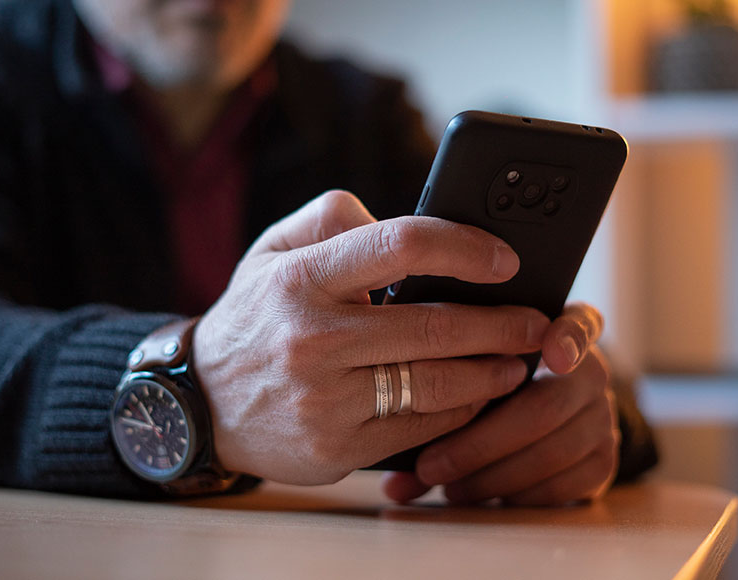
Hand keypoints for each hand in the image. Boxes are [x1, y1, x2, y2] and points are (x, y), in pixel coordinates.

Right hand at [192, 191, 551, 484]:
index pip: (401, 246)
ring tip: (519, 361)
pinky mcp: (336, 447)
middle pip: (435, 328)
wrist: (201, 402)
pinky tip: (479, 396)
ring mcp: (325, 400)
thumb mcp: (273, 250)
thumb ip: (335, 219)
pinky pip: (420, 427)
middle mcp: (312, 339)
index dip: (465, 248)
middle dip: (502, 324)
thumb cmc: (255, 316)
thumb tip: (410, 233)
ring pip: (437, 385)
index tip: (506, 259)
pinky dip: (461, 411)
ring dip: (493, 372)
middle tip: (536, 320)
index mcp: (301, 278)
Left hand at [382, 303, 619, 505]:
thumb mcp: (472, 366)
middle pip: (546, 405)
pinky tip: (479, 497)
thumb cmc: (488, 380)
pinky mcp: (604, 461)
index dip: (568, 338)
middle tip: (430, 466)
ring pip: (552, 452)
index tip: (550, 353)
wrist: (538, 414)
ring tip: (444, 486)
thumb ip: (445, 383)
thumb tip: (391, 448)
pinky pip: (565, 486)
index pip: (580, 324)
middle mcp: (592, 371)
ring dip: (491, 476)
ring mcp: (603, 417)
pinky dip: (515, 495)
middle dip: (481, 442)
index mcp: (562, 332)